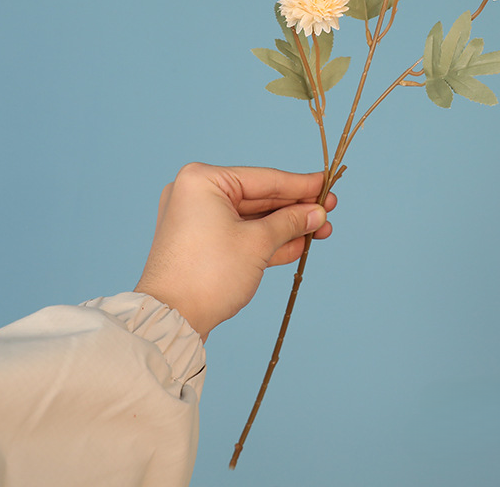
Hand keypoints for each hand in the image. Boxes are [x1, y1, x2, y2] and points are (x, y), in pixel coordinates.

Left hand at [134, 162, 334, 340]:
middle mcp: (197, 194)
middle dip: (296, 209)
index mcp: (203, 180)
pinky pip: (240, 234)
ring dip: (286, 227)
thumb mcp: (257, 243)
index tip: (327, 184)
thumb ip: (290, 222)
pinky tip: (298, 245)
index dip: (301, 185)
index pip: (265, 179)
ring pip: (252, 219)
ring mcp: (197, 220)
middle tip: (328, 210)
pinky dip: (267, 240)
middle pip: (260, 198)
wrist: (171, 321)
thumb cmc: (208, 274)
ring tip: (320, 230)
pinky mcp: (201, 244)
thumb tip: (317, 213)